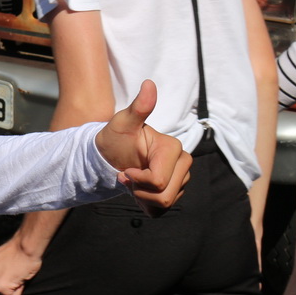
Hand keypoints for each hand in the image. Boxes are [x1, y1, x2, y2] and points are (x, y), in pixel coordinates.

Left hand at [95, 79, 191, 215]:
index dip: (136, 180)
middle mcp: (183, 163)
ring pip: (164, 204)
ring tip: (132, 182)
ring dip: (141, 197)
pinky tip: (138, 191)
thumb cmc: (115, 137)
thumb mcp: (121, 122)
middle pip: (164, 195)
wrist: (112, 154)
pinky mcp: (174, 191)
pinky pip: (162, 211)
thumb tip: (148, 84)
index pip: (157, 180)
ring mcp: (181, 179)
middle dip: (139, 190)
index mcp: (173, 148)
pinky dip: (146, 205)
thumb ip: (138, 107)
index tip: (124, 170)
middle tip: (126, 176)